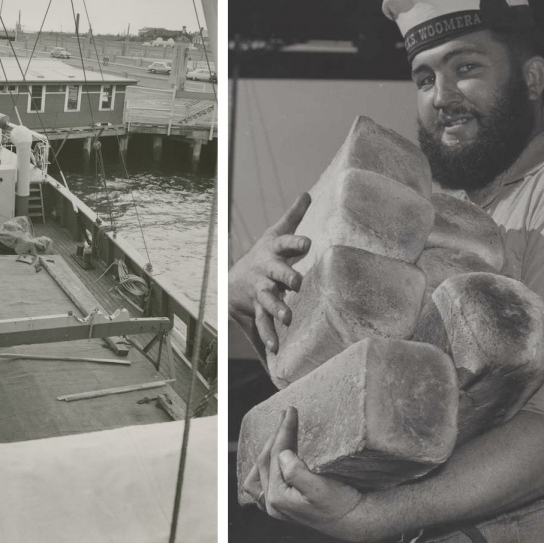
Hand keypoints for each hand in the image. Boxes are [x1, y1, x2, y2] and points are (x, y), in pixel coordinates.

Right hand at [228, 192, 311, 352]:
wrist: (235, 279)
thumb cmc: (265, 254)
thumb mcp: (276, 233)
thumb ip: (293, 216)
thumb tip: (306, 193)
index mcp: (273, 252)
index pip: (286, 243)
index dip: (296, 243)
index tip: (307, 243)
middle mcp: (267, 271)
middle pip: (277, 272)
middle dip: (286, 276)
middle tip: (296, 282)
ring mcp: (261, 291)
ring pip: (268, 300)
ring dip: (277, 308)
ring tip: (287, 318)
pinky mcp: (259, 309)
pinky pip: (262, 323)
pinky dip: (267, 336)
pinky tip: (275, 349)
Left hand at [248, 408, 366, 540]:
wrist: (355, 521)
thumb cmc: (341, 505)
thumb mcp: (320, 489)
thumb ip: (295, 472)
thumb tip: (282, 454)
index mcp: (278, 498)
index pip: (276, 455)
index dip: (283, 431)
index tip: (291, 411)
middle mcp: (273, 503)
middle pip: (266, 461)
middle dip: (276, 435)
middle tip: (286, 414)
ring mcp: (277, 505)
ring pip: (261, 471)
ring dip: (268, 449)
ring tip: (277, 432)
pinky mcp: (285, 504)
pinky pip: (264, 483)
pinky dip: (267, 467)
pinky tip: (274, 456)